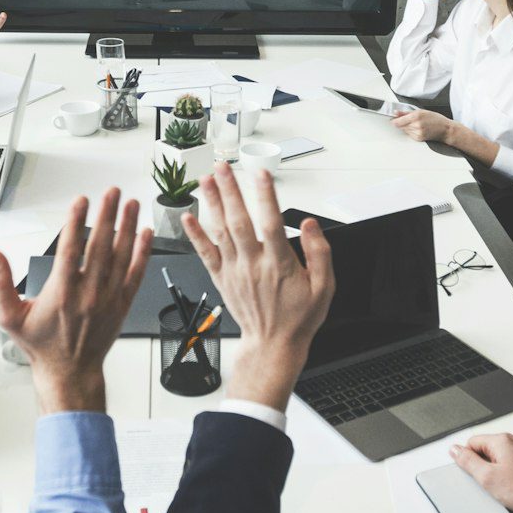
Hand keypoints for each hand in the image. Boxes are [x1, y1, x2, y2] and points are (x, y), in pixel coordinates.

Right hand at [0, 188, 152, 412]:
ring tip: (129, 203)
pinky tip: (144, 233)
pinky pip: (135, 274)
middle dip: (106, 215)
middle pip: (100, 246)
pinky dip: (141, 252)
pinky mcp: (122, 305)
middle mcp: (87, 294)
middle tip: (110, 192)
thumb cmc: (41, 345)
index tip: (80, 200)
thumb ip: (0, 283)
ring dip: (126, 227)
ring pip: (120, 256)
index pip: (69, 249)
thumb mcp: (10, 317)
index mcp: (60, 293)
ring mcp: (108, 299)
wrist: (70, 372)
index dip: (75, 221)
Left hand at [181, 165, 334, 410]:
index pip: (271, 223)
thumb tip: (310, 225)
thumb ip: (320, 253)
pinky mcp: (221, 278)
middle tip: (223, 167)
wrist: (273, 345)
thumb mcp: (324, 288)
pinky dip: (195, 235)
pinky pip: (205, 253)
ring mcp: (234, 271)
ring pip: (220, 231)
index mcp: (279, 264)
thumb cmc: (298, 317)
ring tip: (205, 180)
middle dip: (230, 191)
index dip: (266, 197)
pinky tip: (187, 216)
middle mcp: (253, 264)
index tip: (261, 174)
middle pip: (239, 221)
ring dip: (211, 204)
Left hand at [392, 108, 451, 143]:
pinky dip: (411, 132)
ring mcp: (417, 133)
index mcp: (416, 116)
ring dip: (407, 127)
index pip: (397, 121)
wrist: (445, 129)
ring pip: (404, 130)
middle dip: (401, 123)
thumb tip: (396, 112)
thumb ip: (406, 112)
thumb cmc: (435, 119)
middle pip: (400, 126)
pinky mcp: (418, 138)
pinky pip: (409, 135)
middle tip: (409, 120)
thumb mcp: (421, 111)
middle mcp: (416, 125)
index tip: (393, 118)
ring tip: (416, 124)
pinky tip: (418, 129)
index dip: (394, 120)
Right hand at [450, 433, 512, 512]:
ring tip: (509, 486)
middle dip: (488, 465)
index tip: (475, 473)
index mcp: (503, 440)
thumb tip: (455, 450)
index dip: (470, 459)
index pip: (473, 442)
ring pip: (507, 455)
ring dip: (503, 468)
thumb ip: (467, 461)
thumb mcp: (486, 478)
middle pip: (491, 448)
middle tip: (493, 483)